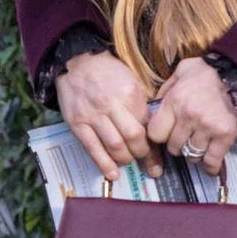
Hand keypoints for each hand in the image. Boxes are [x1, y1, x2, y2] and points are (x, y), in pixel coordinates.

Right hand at [56, 49, 152, 183]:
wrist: (78, 63)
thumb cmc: (110, 73)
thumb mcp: (132, 83)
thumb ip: (142, 107)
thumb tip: (155, 134)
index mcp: (130, 94)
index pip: (147, 126)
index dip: (155, 146)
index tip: (158, 161)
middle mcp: (112, 105)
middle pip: (133, 138)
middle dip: (141, 154)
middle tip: (143, 159)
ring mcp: (93, 116)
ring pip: (114, 146)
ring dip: (125, 159)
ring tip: (128, 161)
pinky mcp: (77, 124)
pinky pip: (92, 149)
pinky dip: (104, 164)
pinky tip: (112, 174)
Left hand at [145, 58, 236, 178]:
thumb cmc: (207, 74)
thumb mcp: (180, 72)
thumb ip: (165, 90)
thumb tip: (153, 108)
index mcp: (175, 101)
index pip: (155, 134)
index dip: (159, 135)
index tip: (165, 132)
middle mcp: (189, 116)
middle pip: (173, 148)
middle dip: (177, 144)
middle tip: (185, 136)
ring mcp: (208, 127)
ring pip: (192, 155)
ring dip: (194, 152)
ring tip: (198, 144)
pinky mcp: (225, 135)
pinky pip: (212, 160)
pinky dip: (210, 165)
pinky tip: (209, 165)